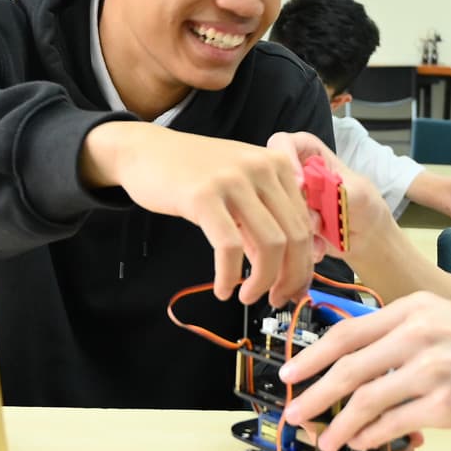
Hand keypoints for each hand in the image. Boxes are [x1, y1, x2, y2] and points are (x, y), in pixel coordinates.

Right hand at [82, 122, 314, 305]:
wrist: (145, 151)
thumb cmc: (193, 174)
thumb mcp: (239, 190)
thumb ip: (265, 221)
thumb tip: (288, 271)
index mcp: (277, 165)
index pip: (305, 224)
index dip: (304, 264)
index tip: (295, 289)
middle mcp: (261, 168)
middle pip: (294, 237)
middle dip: (290, 278)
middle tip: (276, 299)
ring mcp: (233, 180)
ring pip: (270, 245)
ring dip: (263, 282)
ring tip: (247, 297)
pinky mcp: (203, 196)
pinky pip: (229, 247)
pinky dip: (229, 276)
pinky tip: (223, 289)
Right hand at [266, 131, 393, 259]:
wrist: (367, 239)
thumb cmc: (366, 207)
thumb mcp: (357, 193)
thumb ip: (332, 186)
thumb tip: (306, 189)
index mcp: (310, 153)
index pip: (283, 143)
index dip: (285, 159)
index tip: (300, 183)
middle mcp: (293, 173)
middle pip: (272, 179)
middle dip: (295, 204)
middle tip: (316, 220)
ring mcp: (287, 199)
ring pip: (274, 209)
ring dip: (298, 227)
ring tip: (323, 235)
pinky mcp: (286, 223)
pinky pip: (281, 231)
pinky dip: (298, 242)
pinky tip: (317, 247)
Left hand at [277, 292, 450, 450]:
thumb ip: (411, 335)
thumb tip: (369, 365)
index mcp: (417, 308)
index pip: (348, 331)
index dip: (312, 354)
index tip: (291, 370)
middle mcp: (419, 333)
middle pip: (346, 366)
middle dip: (312, 393)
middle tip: (294, 412)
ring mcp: (432, 370)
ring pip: (364, 398)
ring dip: (337, 423)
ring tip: (325, 439)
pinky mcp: (447, 406)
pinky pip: (392, 423)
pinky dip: (369, 436)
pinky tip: (361, 443)